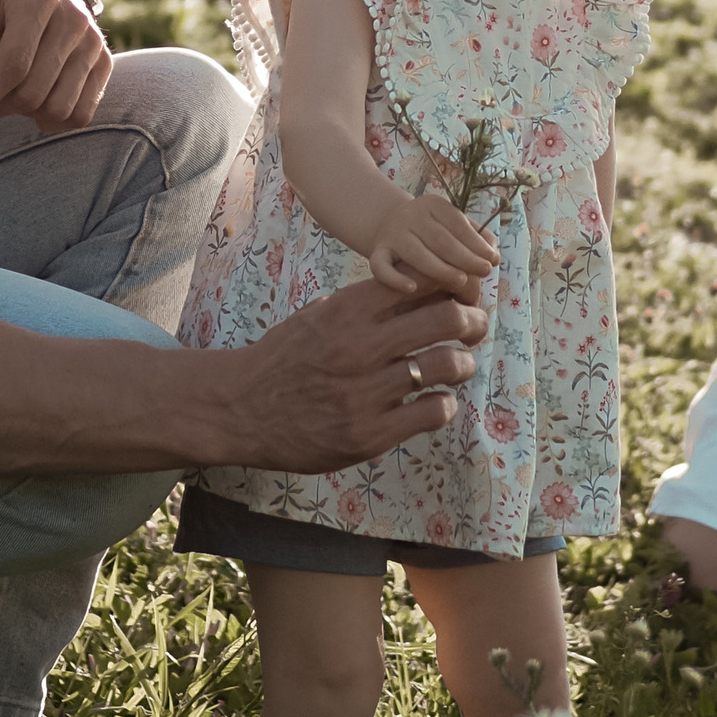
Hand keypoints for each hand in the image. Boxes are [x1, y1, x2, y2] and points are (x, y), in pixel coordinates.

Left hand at [0, 0, 111, 135]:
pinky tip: (32, 104)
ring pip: (57, 109)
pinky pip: (80, 114)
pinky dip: (53, 120)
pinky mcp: (103, 61)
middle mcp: (74, 19)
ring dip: (23, 113)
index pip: (13, 63)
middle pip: (33, 92)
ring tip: (6, 90)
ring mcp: (93, 42)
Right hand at [223, 279, 487, 467]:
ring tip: (458, 365)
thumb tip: (417, 285)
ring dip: (463, 363)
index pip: (421, 281)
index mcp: (348, 311)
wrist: (240, 408)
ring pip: (448, 365)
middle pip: (446, 318)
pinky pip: (433, 412)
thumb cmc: (284, 358)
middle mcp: (360, 347)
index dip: (451, 284)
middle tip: (476, 327)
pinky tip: (436, 402)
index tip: (461, 292)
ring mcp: (366, 393)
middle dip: (473, 320)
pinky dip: (445, 404)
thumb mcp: (318, 314)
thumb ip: (363, 304)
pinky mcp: (370, 434)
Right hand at [366, 191, 499, 301]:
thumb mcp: (452, 223)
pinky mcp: (377, 252)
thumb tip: (493, 254)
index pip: (456, 223)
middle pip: (440, 239)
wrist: (387, 222)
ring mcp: (392, 235)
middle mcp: (410, 216)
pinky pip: (381, 266)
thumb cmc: (431, 229)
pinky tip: (412, 288)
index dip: (476, 242)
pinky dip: (395, 278)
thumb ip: (475, 235)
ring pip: (416, 253)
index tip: (493, 260)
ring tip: (461, 282)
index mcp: (432, 204)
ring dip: (440, 269)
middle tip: (484, 273)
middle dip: (465, 257)